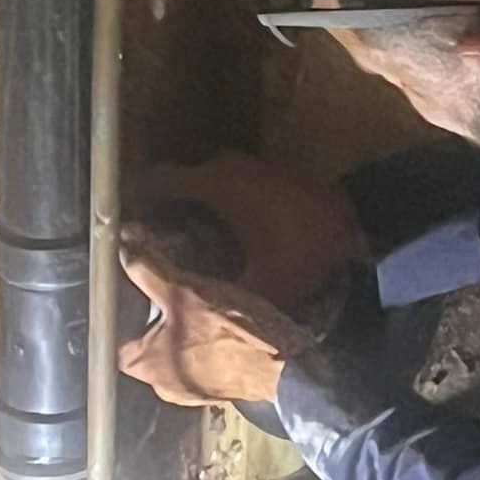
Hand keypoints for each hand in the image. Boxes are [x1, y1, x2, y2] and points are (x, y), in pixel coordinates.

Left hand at [118, 243, 318, 406]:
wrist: (286, 368)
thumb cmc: (230, 333)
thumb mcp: (184, 290)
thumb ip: (149, 268)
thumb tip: (123, 241)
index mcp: (143, 366)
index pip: (114, 332)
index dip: (123, 305)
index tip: (134, 284)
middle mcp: (161, 385)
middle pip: (146, 339)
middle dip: (156, 314)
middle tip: (170, 287)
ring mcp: (191, 391)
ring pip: (176, 348)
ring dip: (183, 327)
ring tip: (197, 302)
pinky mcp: (218, 388)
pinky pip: (201, 359)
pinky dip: (205, 341)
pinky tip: (220, 323)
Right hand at [128, 151, 364, 315]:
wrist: (367, 229)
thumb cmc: (310, 253)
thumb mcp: (261, 286)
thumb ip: (213, 297)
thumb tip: (176, 314)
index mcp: (216, 183)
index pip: (154, 182)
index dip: (130, 204)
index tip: (113, 230)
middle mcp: (228, 166)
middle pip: (175, 185)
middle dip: (157, 213)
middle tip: (140, 249)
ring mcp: (251, 166)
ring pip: (201, 186)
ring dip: (186, 211)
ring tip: (170, 249)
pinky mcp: (269, 175)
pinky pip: (226, 189)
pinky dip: (213, 209)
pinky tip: (212, 243)